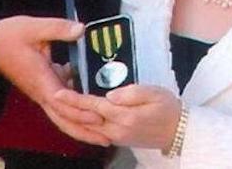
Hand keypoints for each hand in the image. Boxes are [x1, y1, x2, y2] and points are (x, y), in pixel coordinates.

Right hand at [0, 16, 107, 144]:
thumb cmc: (8, 37)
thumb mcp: (34, 27)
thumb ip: (58, 28)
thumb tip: (80, 30)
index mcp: (41, 79)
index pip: (63, 103)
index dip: (80, 111)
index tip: (98, 115)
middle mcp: (41, 91)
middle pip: (63, 120)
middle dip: (85, 131)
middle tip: (106, 137)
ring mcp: (40, 92)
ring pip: (61, 116)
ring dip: (80, 125)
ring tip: (101, 131)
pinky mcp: (41, 88)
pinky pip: (59, 106)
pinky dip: (73, 111)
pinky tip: (87, 104)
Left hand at [53, 84, 180, 149]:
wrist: (179, 131)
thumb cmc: (167, 107)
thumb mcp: (153, 93)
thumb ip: (131, 93)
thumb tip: (109, 94)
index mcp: (124, 117)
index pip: (93, 106)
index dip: (74, 99)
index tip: (57, 92)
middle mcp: (117, 130)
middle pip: (86, 119)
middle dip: (68, 107)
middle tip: (52, 93)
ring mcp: (117, 137)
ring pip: (89, 126)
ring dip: (74, 114)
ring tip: (61, 100)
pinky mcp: (118, 138)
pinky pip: (95, 130)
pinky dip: (85, 120)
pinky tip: (79, 110)